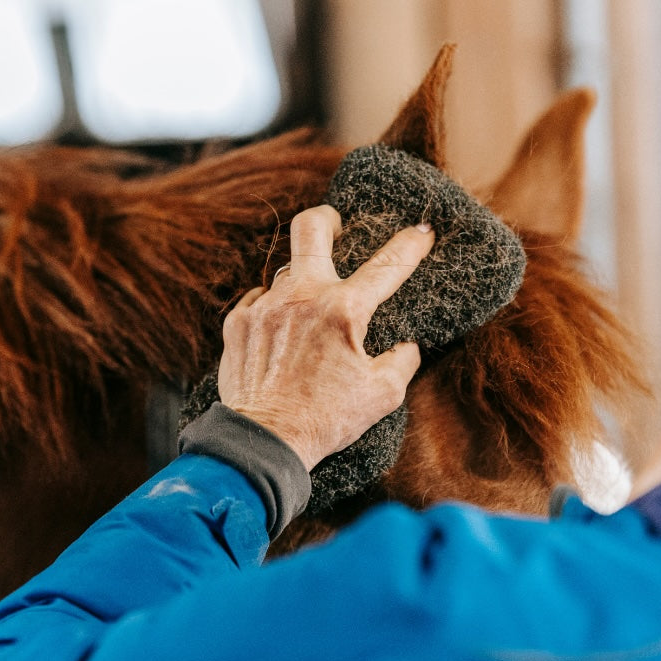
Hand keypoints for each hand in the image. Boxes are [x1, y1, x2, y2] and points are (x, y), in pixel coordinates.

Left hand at [217, 205, 433, 469]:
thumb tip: (405, 345)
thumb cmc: (326, 419)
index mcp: (343, 311)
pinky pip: (259, 300)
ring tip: (308, 312)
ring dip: (301, 284)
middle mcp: (301, 297)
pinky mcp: (237, 323)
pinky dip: (273, 311)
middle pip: (311, 226)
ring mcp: (264, 306)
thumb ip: (402, 360)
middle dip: (328, 219)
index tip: (423, 231)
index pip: (386, 265)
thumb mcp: (382, 394)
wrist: (264, 441)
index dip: (410, 244)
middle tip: (336, 227)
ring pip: (285, 272)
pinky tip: (280, 334)